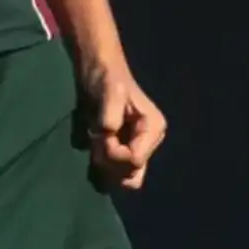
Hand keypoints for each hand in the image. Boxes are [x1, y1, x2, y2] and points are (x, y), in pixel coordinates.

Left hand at [77, 51, 167, 191]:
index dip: (112, 153)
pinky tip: (94, 149)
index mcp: (153, 128)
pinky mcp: (124, 150)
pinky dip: (103, 166)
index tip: (100, 135)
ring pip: (125, 177)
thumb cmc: (106, 78)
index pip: (135, 160)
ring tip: (94, 144)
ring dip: (104, 165)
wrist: (97, 71)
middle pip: (131, 173)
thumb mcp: (110, 93)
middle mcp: (149, 141)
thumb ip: (110, 118)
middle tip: (95, 141)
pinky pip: (118, 173)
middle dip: (109, 162)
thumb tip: (109, 137)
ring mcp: (137, 147)